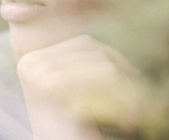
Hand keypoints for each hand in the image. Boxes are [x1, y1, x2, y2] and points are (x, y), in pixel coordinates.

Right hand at [17, 35, 139, 139]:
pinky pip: (105, 72)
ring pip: (101, 59)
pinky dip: (126, 95)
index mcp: (30, 60)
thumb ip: (79, 66)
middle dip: (120, 69)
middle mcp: (30, 63)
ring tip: (133, 114)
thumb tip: (113, 37)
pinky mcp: (54, 85)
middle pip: (90, 46)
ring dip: (126, 86)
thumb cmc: (72, 132)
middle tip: (138, 101)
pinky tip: (129, 120)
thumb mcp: (71, 94)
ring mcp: (39, 72)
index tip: (132, 81)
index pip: (81, 42)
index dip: (113, 58)